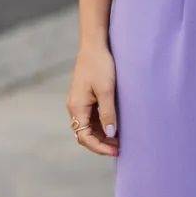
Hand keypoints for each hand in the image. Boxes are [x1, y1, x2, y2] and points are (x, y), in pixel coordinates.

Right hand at [66, 39, 119, 156]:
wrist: (95, 45)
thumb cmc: (100, 65)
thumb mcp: (106, 90)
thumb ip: (108, 113)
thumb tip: (111, 133)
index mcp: (77, 107)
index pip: (84, 137)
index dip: (100, 147)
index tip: (116, 151)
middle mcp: (75, 107)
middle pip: (85, 135)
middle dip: (101, 144)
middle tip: (120, 148)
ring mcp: (79, 103)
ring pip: (88, 128)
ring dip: (102, 136)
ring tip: (120, 140)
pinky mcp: (85, 99)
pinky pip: (91, 119)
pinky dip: (102, 126)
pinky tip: (115, 127)